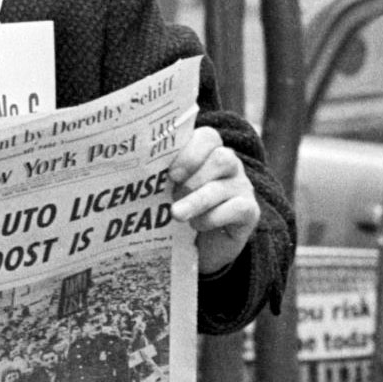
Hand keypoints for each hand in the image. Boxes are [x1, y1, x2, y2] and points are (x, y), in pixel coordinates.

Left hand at [172, 124, 259, 276]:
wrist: (200, 244)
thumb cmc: (178, 207)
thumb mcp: (165, 188)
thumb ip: (157, 175)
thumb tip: (133, 173)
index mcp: (207, 152)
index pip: (208, 136)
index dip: (190, 151)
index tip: (171, 173)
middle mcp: (229, 165)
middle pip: (221, 157)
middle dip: (193, 176)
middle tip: (174, 191)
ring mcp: (242, 187)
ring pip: (224, 185)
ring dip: (196, 200)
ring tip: (177, 214)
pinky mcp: (250, 211)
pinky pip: (237, 208)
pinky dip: (212, 217)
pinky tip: (197, 225)